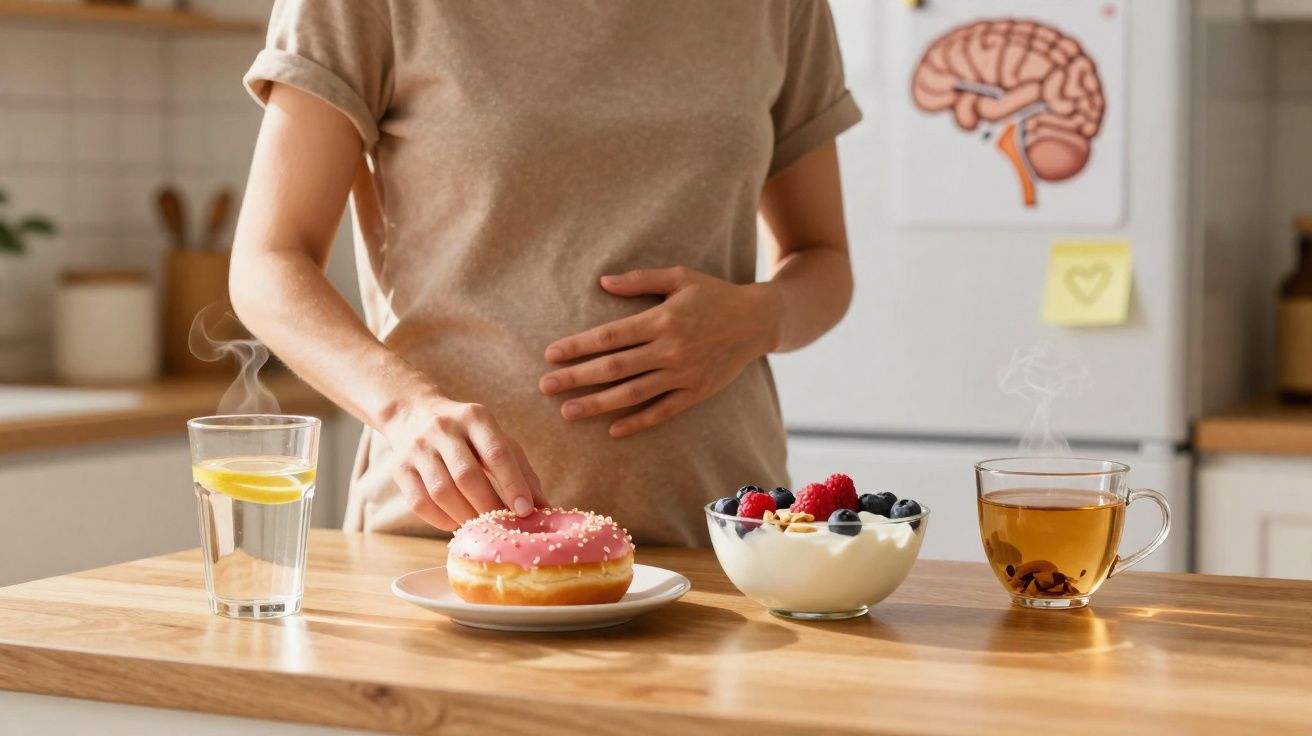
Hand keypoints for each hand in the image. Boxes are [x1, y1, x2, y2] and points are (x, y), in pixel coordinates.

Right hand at [384, 388, 544, 530]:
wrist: (413, 413)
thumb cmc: (467, 434)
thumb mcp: (496, 439)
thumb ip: (521, 471)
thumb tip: (545, 509)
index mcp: (474, 417)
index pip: (496, 452)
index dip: (513, 484)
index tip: (526, 511)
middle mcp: (443, 429)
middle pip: (467, 475)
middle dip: (488, 506)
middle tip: (503, 526)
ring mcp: (418, 448)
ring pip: (441, 492)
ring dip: (464, 516)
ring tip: (480, 528)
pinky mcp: (400, 468)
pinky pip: (419, 502)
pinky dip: (440, 520)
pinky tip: (455, 523)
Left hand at [540, 267, 781, 437]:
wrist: (758, 320)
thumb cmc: (714, 294)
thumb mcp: (679, 277)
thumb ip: (640, 280)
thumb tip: (603, 281)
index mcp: (662, 319)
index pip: (609, 336)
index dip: (577, 346)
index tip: (550, 354)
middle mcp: (670, 349)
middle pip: (614, 368)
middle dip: (576, 377)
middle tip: (545, 386)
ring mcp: (683, 374)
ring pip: (632, 393)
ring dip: (597, 404)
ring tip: (568, 412)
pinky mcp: (697, 392)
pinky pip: (663, 411)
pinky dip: (638, 421)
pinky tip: (613, 430)